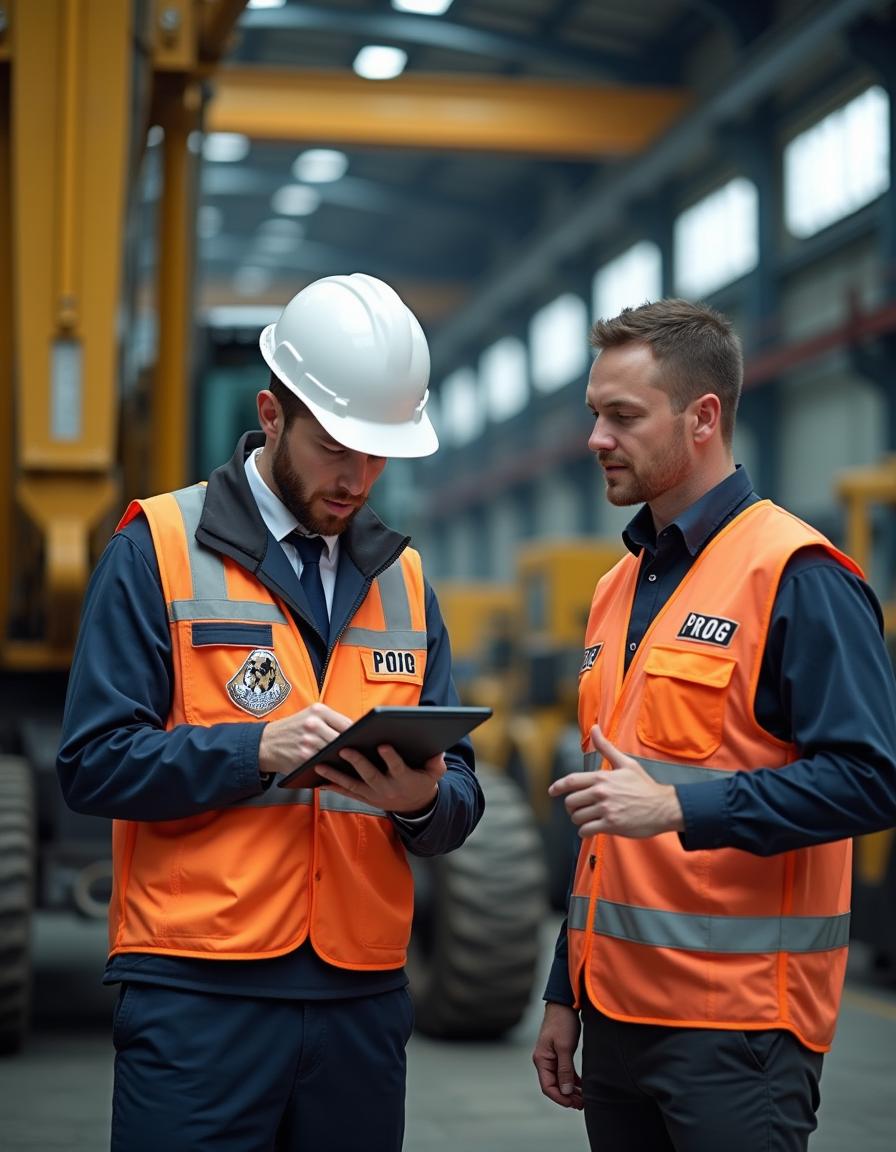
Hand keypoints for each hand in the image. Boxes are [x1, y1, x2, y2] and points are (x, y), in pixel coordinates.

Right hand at [258, 703, 352, 777]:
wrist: (265, 743)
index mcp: (318, 710)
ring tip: (345, 760)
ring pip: (336, 752)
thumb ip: (330, 721)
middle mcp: (314, 724)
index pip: (348, 724)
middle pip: (344, 739)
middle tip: (356, 752)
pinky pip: (325, 763)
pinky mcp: (304, 758)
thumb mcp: (309, 715)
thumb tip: (356, 732)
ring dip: (341, 757)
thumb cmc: (291, 729)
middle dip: (350, 747)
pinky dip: (330, 766)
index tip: (362, 739)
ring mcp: (309, 741)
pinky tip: (332, 766)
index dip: (357, 734)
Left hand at [314, 747, 446, 814]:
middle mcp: (387, 788)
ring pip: (353, 785)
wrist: (415, 806)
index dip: (391, 758)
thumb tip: (438, 753)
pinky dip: (333, 787)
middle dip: (356, 762)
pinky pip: (347, 793)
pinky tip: (319, 780)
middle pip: (370, 775)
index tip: (383, 745)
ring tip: (320, 764)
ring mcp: (374, 795)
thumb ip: (437, 764)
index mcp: (405, 779)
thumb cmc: (422, 781)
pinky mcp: (365, 798)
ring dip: (336, 776)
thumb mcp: (434, 773)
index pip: (397, 767)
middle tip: (343, 749)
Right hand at [532, 1002, 583, 1108]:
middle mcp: (544, 1061)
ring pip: (560, 1080)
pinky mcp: (559, 1053)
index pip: (548, 1087)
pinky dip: (572, 1081)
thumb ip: (564, 1070)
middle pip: (554, 1085)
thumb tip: (565, 1091)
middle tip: (582, 1104)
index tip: (573, 1104)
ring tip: (584, 1098)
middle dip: (567, 1096)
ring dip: (570, 1090)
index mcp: (541, 1060)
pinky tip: (582, 1086)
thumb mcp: (564, 1047)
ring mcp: (551, 1057)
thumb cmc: (562, 1023)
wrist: (564, 1004)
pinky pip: (565, 1072)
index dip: (560, 1098)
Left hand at [548, 724, 683, 838]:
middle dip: (572, 806)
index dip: (557, 787)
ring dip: (579, 820)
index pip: (571, 781)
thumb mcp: (625, 763)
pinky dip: (585, 832)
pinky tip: (591, 829)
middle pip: (571, 801)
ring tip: (587, 819)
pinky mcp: (611, 825)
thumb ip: (606, 747)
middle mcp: (601, 792)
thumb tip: (594, 728)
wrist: (663, 807)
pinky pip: (586, 830)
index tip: (551, 791)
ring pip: (577, 817)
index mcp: (602, 777)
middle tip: (579, 808)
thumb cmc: (644, 785)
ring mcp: (606, 809)